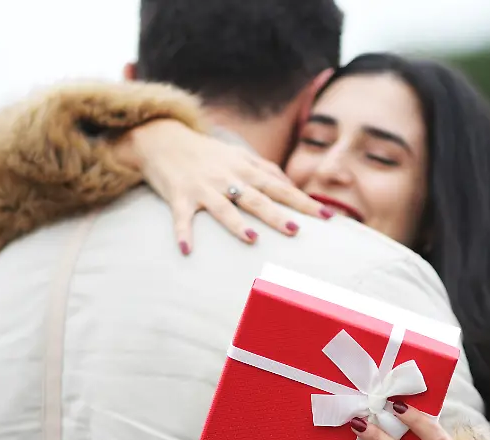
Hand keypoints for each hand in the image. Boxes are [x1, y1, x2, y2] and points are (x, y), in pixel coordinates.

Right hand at [113, 119, 333, 253]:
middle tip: (296, 231)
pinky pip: (182, 217)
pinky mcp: (178, 196)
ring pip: (223, 207)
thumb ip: (265, 169)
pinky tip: (187, 250)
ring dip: (237, 224)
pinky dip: (183, 233)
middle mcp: (228, 178)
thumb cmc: (206, 152)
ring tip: (253, 240)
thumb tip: (291, 185)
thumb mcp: (239, 156)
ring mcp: (203, 187)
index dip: (303, 202)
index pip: (281, 187)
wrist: (163, 138)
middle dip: (277, 215)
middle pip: (257, 199)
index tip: (327, 216)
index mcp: (246, 170)